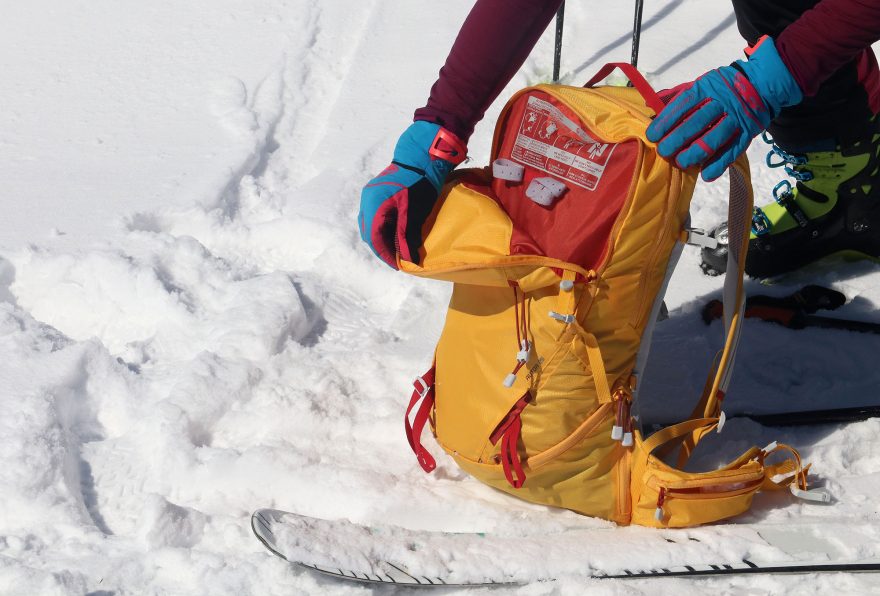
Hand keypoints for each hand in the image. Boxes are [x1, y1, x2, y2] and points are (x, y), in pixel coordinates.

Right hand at [358, 121, 466, 267]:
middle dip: (382, 248)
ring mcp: (369, 196)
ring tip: (395, 249)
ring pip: (369, 225)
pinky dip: (381, 228)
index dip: (386, 255)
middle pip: (369, 233)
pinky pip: (373, 216)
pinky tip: (393, 233)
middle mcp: (367, 202)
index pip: (375, 238)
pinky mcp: (375, 193)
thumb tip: (409, 259)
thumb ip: (407, 236)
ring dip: (380, 238)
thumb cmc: (419, 184)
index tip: (398, 266)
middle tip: (397, 260)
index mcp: (374, 206)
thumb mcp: (414, 213)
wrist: (420, 157)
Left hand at [647, 36, 801, 181]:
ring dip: (695, 153)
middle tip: (663, 152)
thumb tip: (651, 102)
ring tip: (681, 162)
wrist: (762, 84)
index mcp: (706, 88)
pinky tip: (706, 175)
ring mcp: (736, 118)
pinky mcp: (748, 133)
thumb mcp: (701, 83)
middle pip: (697, 122)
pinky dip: (719, 164)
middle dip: (677, 140)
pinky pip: (733, 150)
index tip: (652, 135)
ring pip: (714, 138)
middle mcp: (721, 102)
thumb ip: (677, 94)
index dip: (666, 121)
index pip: (683, 104)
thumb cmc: (722, 87)